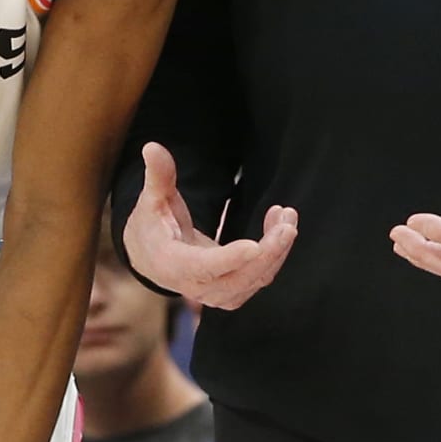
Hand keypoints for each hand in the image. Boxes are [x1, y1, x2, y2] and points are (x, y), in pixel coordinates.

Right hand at [121, 142, 297, 309]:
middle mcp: (196, 287)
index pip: (204, 267)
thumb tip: (152, 147)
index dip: (230, 258)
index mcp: (173, 265)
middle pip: (239, 278)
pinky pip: (260, 277)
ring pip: (256, 279)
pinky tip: (279, 224)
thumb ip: (158, 176)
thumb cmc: (152, 227)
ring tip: (287, 216)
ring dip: (278, 250)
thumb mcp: (152, 200)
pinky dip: (275, 253)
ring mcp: (217, 294)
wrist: (153, 259)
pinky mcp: (233, 292)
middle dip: (269, 252)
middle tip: (287, 223)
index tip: (255, 246)